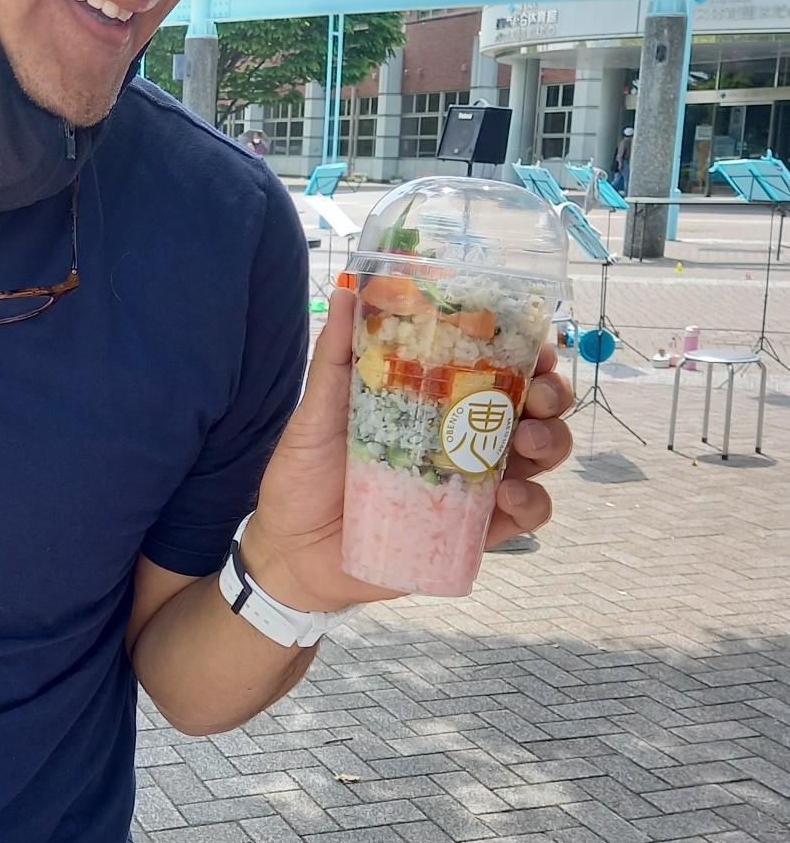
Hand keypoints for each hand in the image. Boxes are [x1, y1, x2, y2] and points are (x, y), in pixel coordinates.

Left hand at [243, 288, 573, 610]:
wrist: (289, 549)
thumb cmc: (304, 474)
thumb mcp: (317, 410)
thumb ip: (336, 355)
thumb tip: (345, 292)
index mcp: (437, 402)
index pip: (500, 370)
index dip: (531, 354)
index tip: (539, 346)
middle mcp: (465, 439)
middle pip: (536, 411)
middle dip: (552, 396)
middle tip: (538, 395)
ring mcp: (473, 486)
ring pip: (542, 459)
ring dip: (552, 442)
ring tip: (527, 441)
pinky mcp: (472, 533)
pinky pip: (523, 518)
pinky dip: (530, 504)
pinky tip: (508, 495)